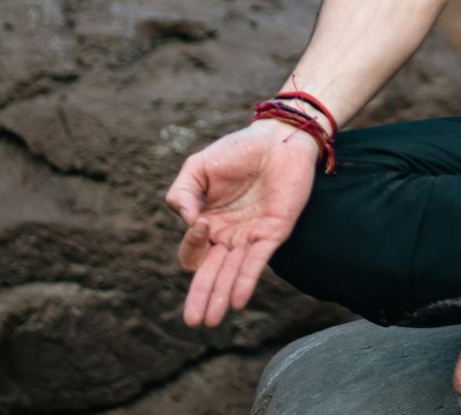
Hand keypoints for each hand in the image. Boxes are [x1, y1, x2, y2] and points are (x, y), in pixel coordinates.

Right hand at [163, 120, 320, 327]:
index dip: (192, 243)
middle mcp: (229, 235)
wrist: (278, 138)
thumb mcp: (198, 167)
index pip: (192, 250)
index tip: (201, 222)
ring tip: (211, 321)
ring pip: (232, 273)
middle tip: (193, 322)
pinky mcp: (275, 231)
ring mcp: (251, 235)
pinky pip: (258, 261)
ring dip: (221, 296)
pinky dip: (246, 279)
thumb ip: (181, 192)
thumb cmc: (238, 151)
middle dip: (202, 297)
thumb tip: (186, 220)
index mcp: (208, 222)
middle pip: (211, 273)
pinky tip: (237, 300)